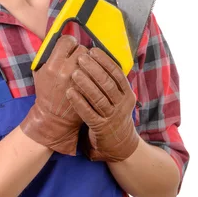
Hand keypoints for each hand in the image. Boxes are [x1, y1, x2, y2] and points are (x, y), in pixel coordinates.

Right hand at [20, 35, 87, 155]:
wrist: (53, 118)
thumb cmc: (46, 93)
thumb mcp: (40, 72)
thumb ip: (48, 55)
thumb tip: (59, 40)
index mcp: (53, 64)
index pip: (67, 41)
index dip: (70, 42)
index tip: (71, 47)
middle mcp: (66, 70)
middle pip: (82, 49)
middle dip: (82, 53)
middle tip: (80, 58)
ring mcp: (79, 81)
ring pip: (93, 61)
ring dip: (91, 62)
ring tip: (87, 67)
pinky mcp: (89, 90)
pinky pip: (98, 74)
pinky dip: (96, 73)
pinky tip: (93, 76)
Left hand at [66, 47, 139, 161]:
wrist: (121, 145)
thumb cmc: (114, 115)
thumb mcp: (119, 99)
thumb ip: (110, 83)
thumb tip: (94, 58)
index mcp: (127, 94)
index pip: (117, 74)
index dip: (105, 61)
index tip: (92, 51)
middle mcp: (122, 105)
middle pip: (108, 84)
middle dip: (94, 69)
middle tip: (81, 58)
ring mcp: (112, 117)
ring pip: (99, 98)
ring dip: (86, 84)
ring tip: (74, 73)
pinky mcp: (101, 128)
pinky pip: (89, 113)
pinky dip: (79, 102)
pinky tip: (70, 92)